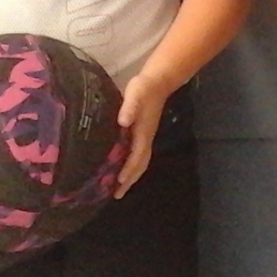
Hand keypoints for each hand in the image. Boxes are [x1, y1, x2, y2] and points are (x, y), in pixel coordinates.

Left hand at [114, 71, 172, 196]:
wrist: (159, 81)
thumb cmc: (145, 88)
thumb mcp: (135, 93)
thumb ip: (130, 107)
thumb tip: (123, 123)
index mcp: (143, 132)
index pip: (137, 156)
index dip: (128, 169)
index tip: (119, 182)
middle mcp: (146, 138)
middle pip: (140, 164)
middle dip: (130, 180)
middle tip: (117, 195)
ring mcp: (146, 137)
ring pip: (140, 162)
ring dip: (131, 176)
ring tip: (118, 188)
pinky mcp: (143, 134)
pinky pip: (138, 155)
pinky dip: (131, 166)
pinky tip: (121, 167)